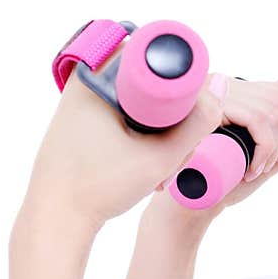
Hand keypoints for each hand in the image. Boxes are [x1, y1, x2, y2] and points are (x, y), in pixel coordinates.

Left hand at [23, 41, 224, 229]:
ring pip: (139, 102)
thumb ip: (198, 124)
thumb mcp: (159, 157)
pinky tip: (146, 164)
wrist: (55, 220)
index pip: (157, 58)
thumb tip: (221, 84)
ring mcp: (80, 101)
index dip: (184, 85)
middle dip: (173, 115)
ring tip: (159, 166)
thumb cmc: (98, 188)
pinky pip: (123, 114)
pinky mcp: (81, 120)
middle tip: (176, 152)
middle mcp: (84, 81)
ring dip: (159, 128)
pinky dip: (141, 134)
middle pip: (150, 82)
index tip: (189, 120)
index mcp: (95, 77)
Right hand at [152, 76, 277, 220]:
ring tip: (258, 169)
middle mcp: (226, 84)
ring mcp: (218, 93)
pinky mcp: (215, 108)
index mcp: (237, 92)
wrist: (187, 198)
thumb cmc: (226, 178)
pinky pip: (258, 122)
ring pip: (273, 112)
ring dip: (274, 147)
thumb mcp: (268, 157)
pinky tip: (252, 168)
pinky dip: (264, 149)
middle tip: (268, 165)